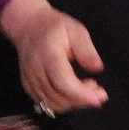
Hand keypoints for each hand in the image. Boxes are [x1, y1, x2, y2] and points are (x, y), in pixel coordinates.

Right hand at [0, 0, 107, 114]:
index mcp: (49, 56)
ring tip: (88, 90)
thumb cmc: (55, 27)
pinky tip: (73, 93)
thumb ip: (86, 50)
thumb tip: (98, 68)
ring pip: (51, 104)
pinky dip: (62, 103)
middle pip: (58, 97)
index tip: (100, 97)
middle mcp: (36, 72)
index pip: (64, 83)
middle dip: (82, 100)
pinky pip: (45, 103)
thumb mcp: (76, 30)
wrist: (28, 26)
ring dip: (73, 103)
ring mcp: (29, 81)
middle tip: (99, 91)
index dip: (82, 94)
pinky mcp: (28, 86)